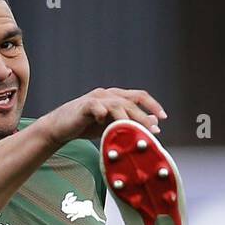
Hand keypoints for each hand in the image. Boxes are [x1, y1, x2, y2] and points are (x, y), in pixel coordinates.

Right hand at [39, 87, 166, 146]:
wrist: (61, 127)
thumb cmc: (86, 125)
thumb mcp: (111, 125)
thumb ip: (129, 123)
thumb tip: (153, 125)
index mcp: (116, 97)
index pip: (139, 96)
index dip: (152, 105)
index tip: (163, 118)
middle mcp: (108, 94)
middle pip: (130, 101)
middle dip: (143, 115)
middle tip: (153, 130)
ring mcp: (96, 99)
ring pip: (116, 104)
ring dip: (127, 117)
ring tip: (134, 130)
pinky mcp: (84, 105)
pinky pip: (95, 106)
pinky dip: (101, 112)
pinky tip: (104, 121)